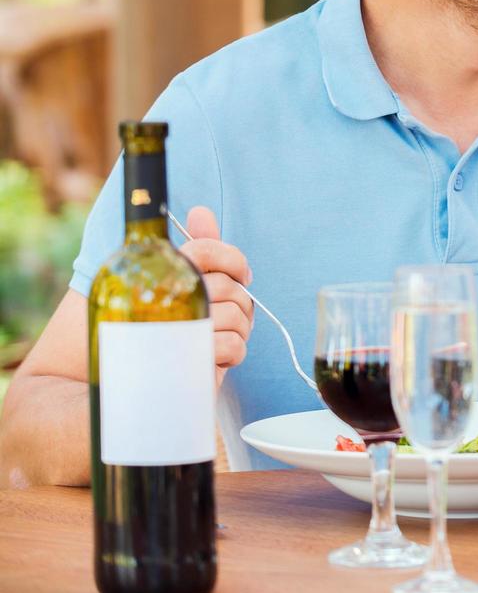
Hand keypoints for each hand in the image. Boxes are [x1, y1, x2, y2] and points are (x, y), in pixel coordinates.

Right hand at [177, 207, 254, 386]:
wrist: (119, 381)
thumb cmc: (163, 326)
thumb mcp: (180, 285)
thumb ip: (196, 248)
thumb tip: (201, 211)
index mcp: (160, 275)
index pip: (204, 249)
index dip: (232, 257)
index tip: (244, 274)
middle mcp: (163, 298)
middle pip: (227, 286)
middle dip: (240, 302)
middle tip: (230, 314)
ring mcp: (174, 332)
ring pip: (234, 315)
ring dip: (239, 329)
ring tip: (218, 336)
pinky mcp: (187, 362)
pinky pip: (233, 346)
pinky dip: (234, 352)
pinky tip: (215, 356)